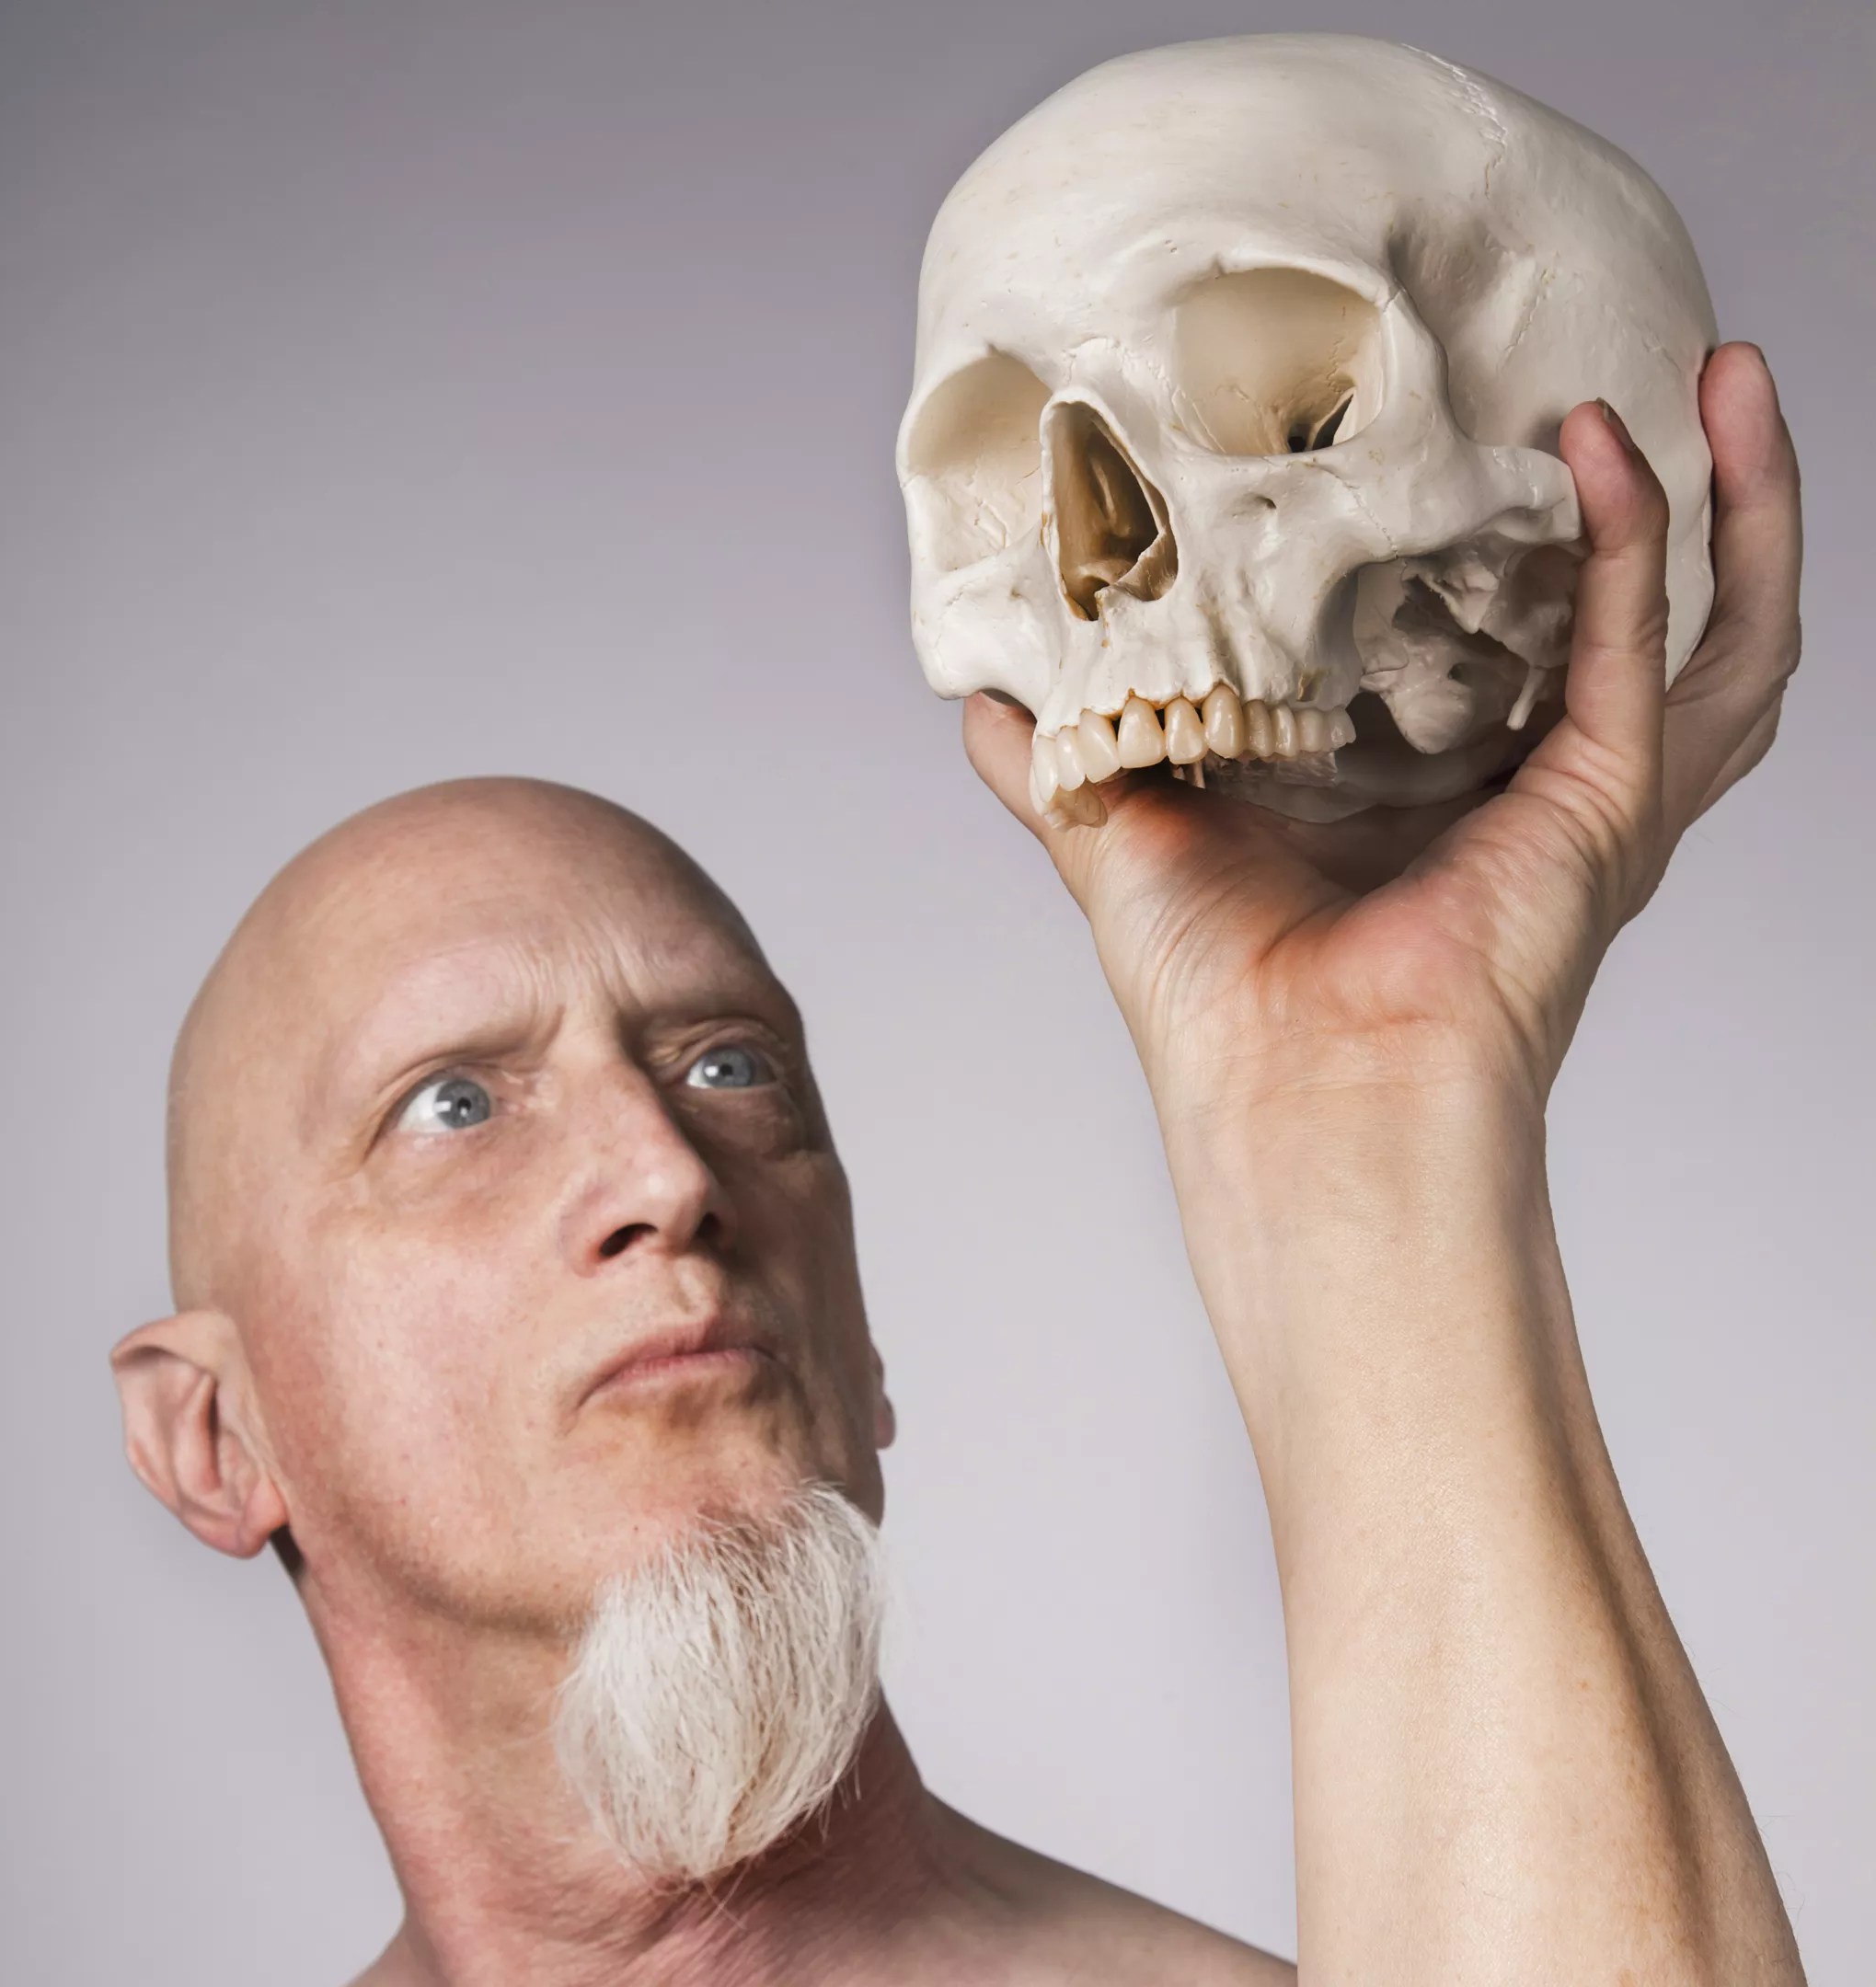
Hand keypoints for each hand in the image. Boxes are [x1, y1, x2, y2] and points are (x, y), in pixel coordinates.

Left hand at [964, 342, 1802, 1122]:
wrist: (1282, 1095)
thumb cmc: (1218, 1000)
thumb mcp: (1124, 830)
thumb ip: (1069, 749)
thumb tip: (984, 688)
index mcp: (1437, 787)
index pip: (1507, 633)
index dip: (1515, 532)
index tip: (1480, 417)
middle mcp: (1533, 788)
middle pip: (1656, 619)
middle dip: (1688, 496)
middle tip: (1671, 369)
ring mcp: (1590, 800)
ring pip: (1722, 629)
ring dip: (1743, 500)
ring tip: (1728, 372)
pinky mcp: (1607, 809)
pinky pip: (1652, 647)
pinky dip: (1643, 539)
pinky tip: (1612, 440)